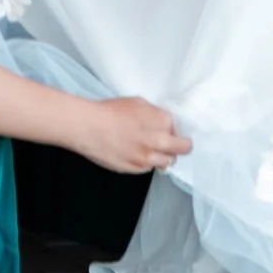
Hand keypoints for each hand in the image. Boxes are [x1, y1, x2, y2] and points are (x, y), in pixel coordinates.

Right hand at [70, 93, 190, 172]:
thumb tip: (162, 123)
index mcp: (162, 120)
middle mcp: (159, 141)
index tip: (168, 130)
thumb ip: (155, 114)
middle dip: (181, 146)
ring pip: (166, 162)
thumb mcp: (138, 103)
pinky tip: (136, 154)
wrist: (90, 127)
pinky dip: (146, 163)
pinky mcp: (134, 169)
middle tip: (177, 145)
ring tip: (153, 151)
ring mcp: (147, 158)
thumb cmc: (110, 111)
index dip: (174, 129)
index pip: (179, 129)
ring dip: (164, 157)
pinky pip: (147, 169)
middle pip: (182, 149)